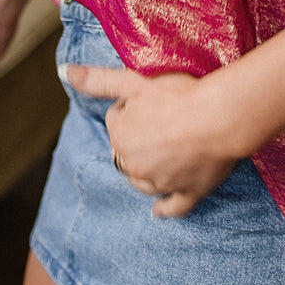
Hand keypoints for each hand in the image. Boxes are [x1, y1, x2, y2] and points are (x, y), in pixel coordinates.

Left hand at [65, 64, 238, 217]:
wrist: (220, 117)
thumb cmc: (179, 95)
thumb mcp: (134, 82)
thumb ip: (99, 80)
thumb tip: (65, 72)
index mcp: (119, 138)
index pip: (118, 120)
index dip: (134, 106)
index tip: (154, 97)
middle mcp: (133, 166)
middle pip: (128, 152)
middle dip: (139, 139)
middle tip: (165, 119)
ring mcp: (160, 184)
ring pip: (144, 181)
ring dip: (148, 170)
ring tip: (166, 151)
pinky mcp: (186, 194)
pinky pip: (172, 208)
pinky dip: (165, 209)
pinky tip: (159, 212)